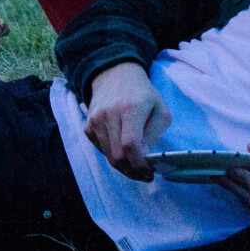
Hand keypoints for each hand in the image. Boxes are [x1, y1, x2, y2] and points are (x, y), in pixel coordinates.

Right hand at [83, 63, 170, 181]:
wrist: (115, 76)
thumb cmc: (143, 94)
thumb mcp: (160, 110)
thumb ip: (154, 135)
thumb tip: (144, 157)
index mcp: (130, 109)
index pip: (131, 146)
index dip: (140, 164)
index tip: (150, 172)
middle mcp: (109, 114)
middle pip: (117, 156)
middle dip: (133, 171)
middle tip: (145, 174)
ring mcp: (95, 120)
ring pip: (108, 156)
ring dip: (124, 166)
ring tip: (136, 165)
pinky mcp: (88, 126)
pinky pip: (101, 149)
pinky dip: (113, 155)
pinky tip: (123, 150)